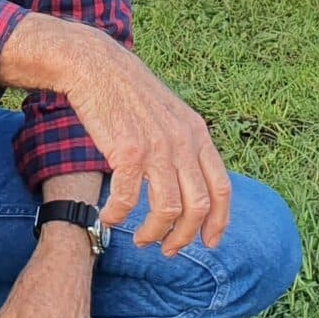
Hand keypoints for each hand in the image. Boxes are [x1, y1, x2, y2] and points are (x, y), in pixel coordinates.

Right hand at [60, 32, 232, 257]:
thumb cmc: (128, 93)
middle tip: (168, 250)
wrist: (96, 67)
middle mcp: (183, 143)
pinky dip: (118, 216)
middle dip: (185, 237)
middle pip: (198, 207)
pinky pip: (129, 200)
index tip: (209, 242)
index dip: (219, 221)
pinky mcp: (128, 152)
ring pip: (168, 210)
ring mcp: (157, 147)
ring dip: (154, 234)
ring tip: (141, 240)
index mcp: (198, 134)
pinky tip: (108, 217)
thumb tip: (188, 181)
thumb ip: (183, 144)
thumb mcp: (170, 115)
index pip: (222, 188)